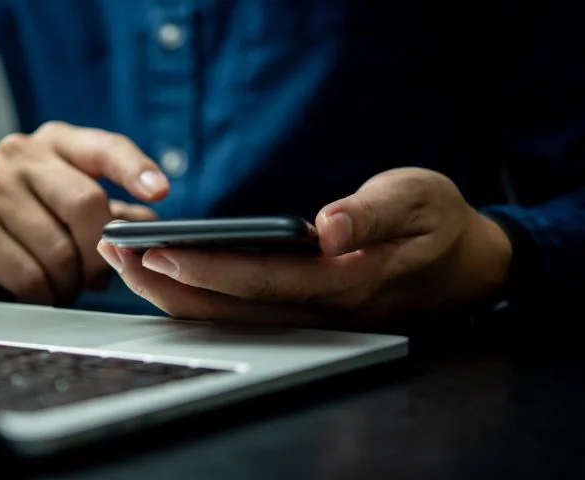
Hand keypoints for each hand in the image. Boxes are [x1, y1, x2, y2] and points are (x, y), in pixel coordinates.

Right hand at [0, 121, 168, 304]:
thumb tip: (152, 226)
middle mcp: (20, 154)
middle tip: (98, 275)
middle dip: (100, 251)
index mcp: (56, 143)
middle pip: (85, 204)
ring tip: (64, 282)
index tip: (160, 191)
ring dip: (71, 281)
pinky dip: (45, 295)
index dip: (134, 169)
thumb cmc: (32, 225)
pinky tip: (39, 291)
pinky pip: (30, 277)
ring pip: (59, 250)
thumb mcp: (73, 209)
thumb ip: (115, 214)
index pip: (105, 148)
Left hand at [98, 168, 511, 325]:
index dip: (207, 268)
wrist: (468, 267)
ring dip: (173, 294)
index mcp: (348, 282)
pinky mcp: (305, 313)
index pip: (263, 280)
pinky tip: (165, 277)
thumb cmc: (440, 224)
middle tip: (115, 254)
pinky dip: (198, 297)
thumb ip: (373, 212)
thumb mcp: (420, 199)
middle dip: (167, 284)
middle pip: (232, 308)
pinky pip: (242, 313)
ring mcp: (312, 318)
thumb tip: (326, 227)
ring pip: (230, 317)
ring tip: (125, 262)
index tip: (157, 251)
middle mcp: (323, 311)